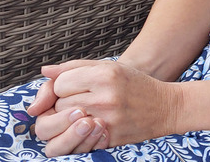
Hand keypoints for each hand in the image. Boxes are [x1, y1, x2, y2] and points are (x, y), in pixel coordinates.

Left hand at [34, 59, 181, 151]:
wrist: (164, 107)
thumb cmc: (135, 85)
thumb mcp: (109, 67)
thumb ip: (74, 67)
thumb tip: (45, 71)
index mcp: (104, 74)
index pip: (60, 83)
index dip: (62, 86)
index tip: (73, 87)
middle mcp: (104, 96)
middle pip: (59, 105)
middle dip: (62, 105)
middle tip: (78, 103)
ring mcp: (105, 119)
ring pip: (62, 125)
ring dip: (65, 122)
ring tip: (80, 116)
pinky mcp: (107, 139)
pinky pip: (73, 143)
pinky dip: (74, 137)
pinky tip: (86, 129)